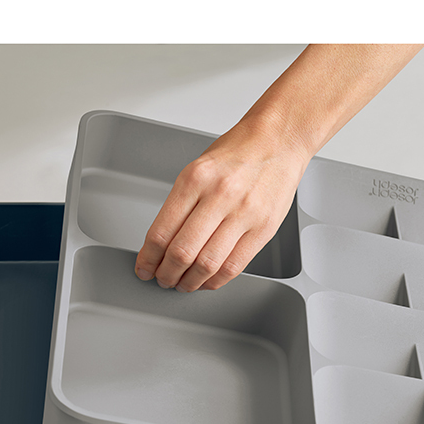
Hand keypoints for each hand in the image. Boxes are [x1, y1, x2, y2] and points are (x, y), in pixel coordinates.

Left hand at [133, 123, 310, 291]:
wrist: (279, 140)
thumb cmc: (238, 153)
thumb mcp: (199, 168)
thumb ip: (182, 204)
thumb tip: (163, 243)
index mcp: (195, 178)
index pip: (162, 231)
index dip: (148, 258)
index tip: (144, 268)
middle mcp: (219, 195)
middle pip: (182, 252)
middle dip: (166, 274)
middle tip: (162, 279)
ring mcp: (244, 214)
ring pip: (207, 264)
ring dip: (190, 282)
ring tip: (183, 284)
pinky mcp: (264, 229)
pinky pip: (234, 266)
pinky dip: (215, 280)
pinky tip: (207, 280)